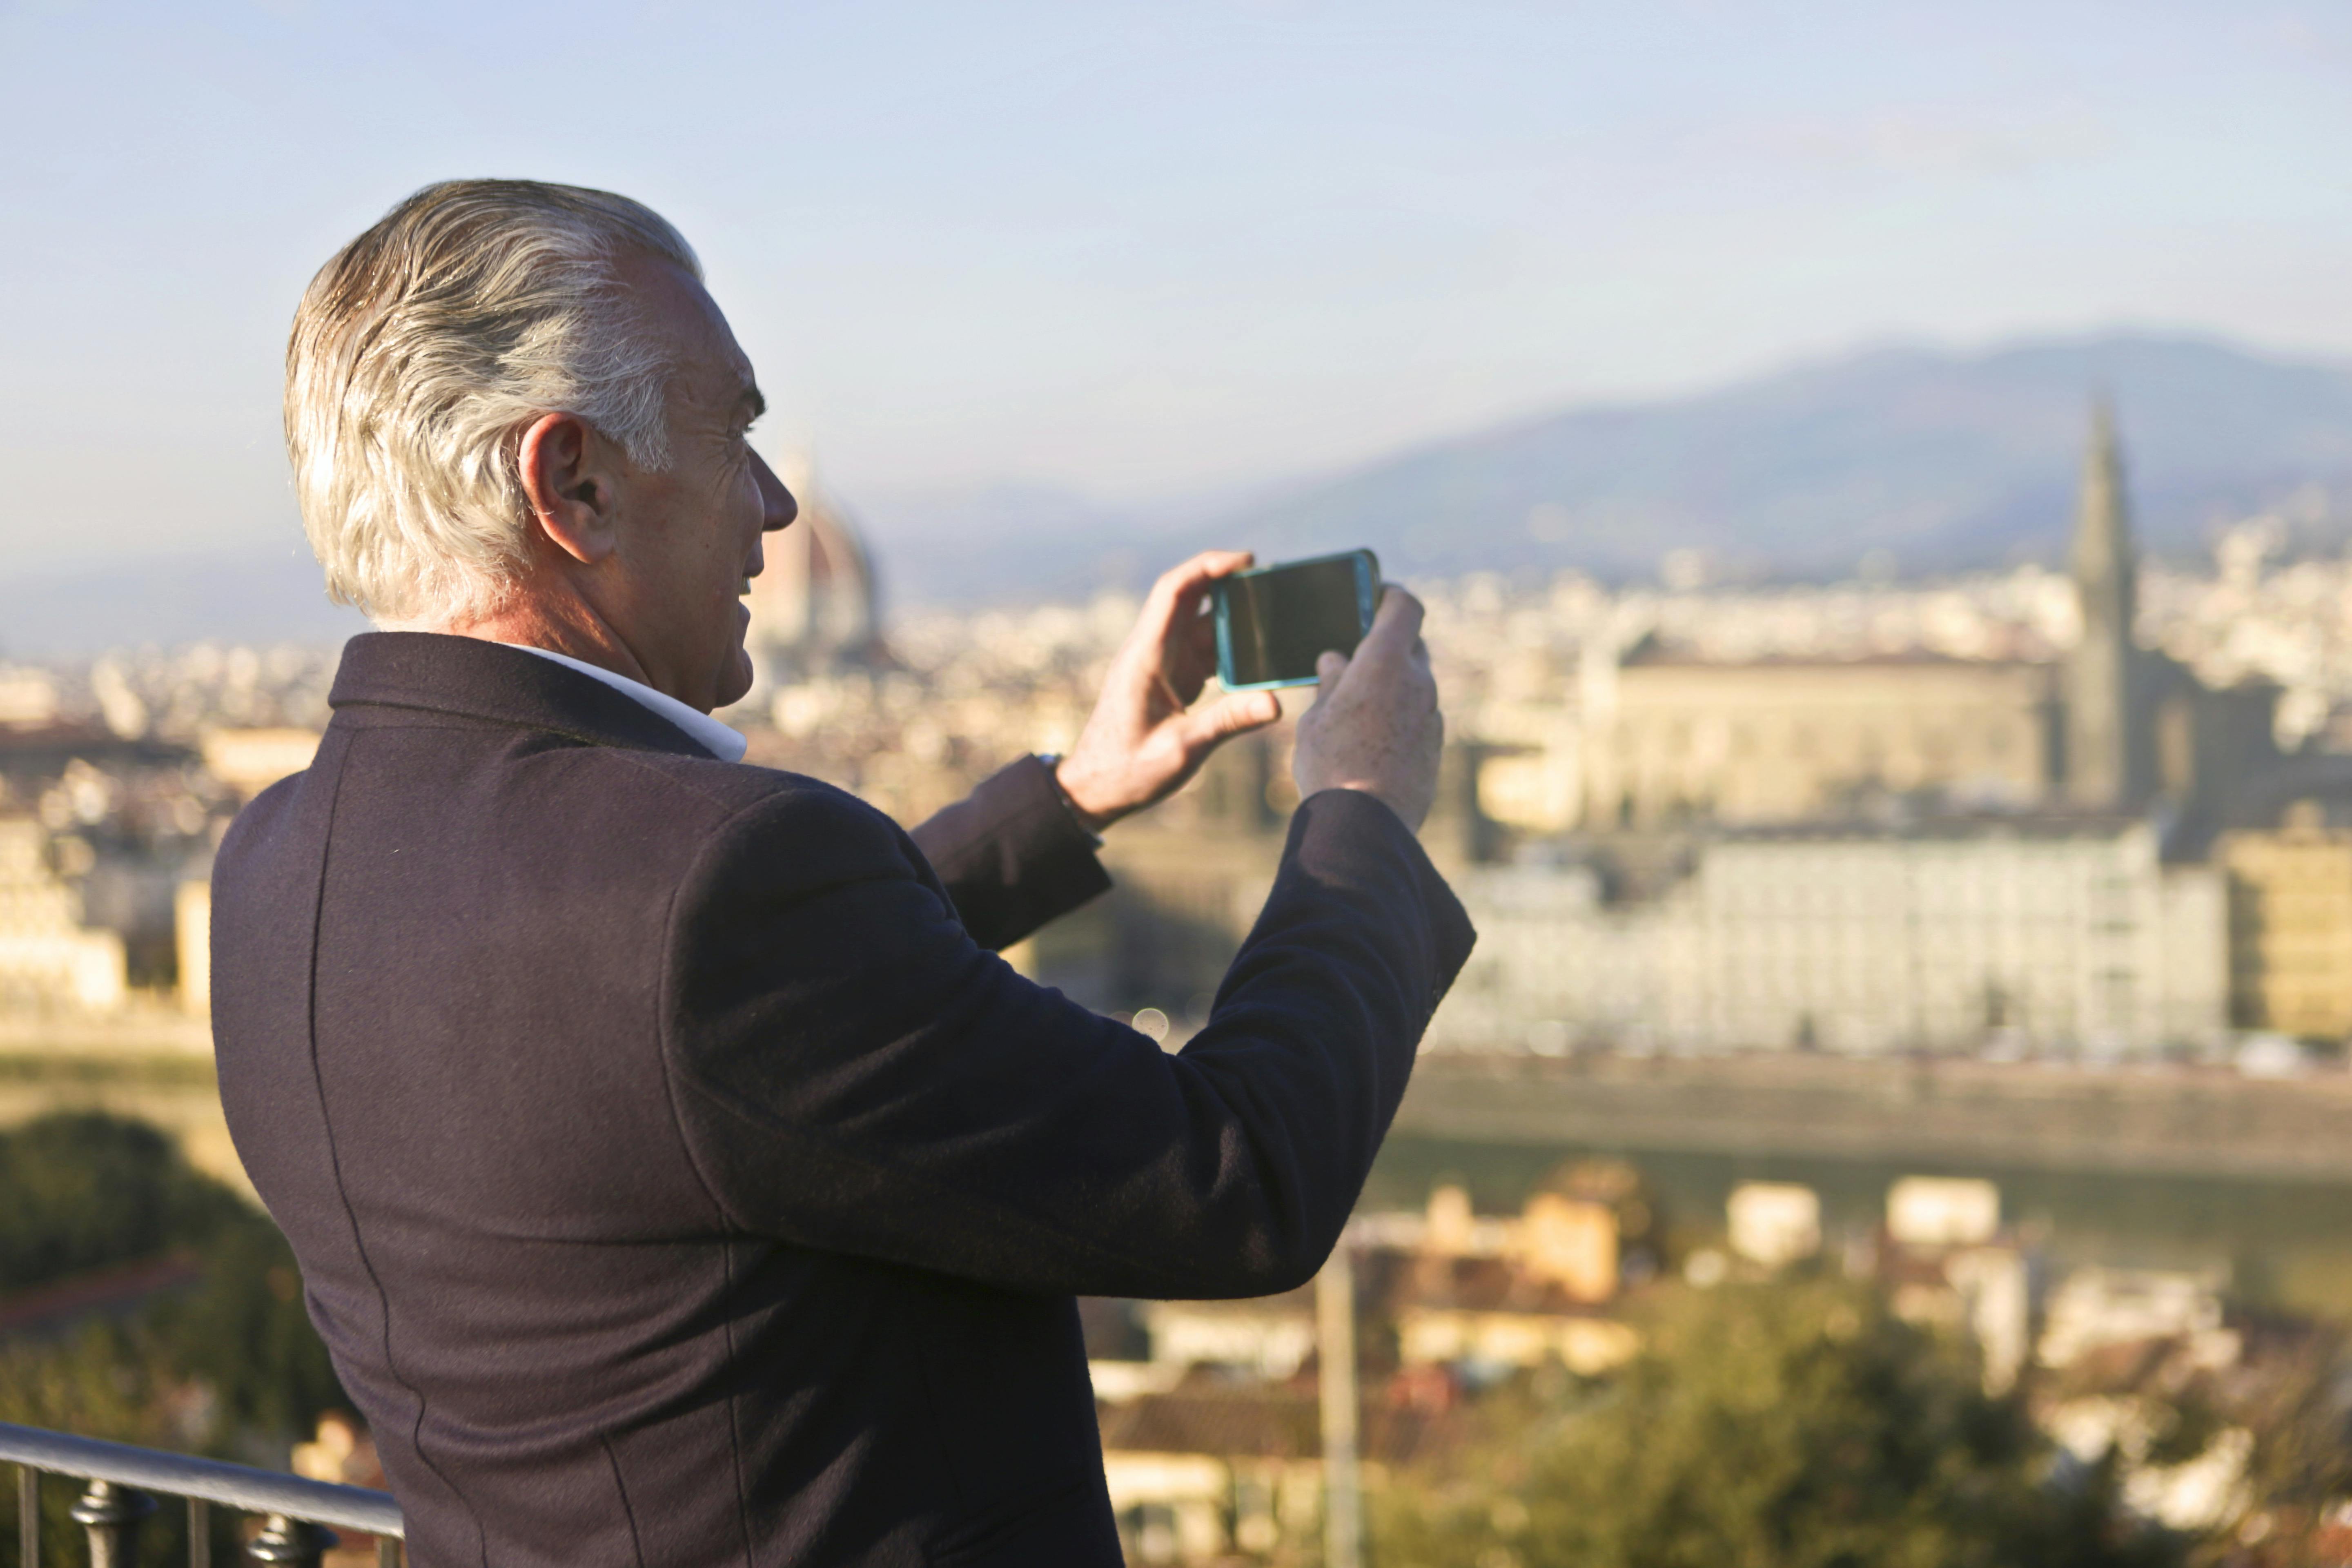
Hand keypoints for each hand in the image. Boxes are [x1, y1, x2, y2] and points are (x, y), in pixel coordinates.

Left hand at [1053, 551, 1284, 829]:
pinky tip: (1257, 655)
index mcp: (1146, 656)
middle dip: (1229, 584)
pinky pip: (1203, 650)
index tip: (1248, 560)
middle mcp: (1152, 651)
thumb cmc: (1127, 770)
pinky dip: (1230, 648)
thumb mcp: (1181, 750)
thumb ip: (1227, 722)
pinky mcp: (1170, 679)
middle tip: (1273, 583)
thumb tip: (1275, 703)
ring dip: (1234, 620)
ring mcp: (1161, 664)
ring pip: (1200, 625)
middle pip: (1190, 599)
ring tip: (1275, 617)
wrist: (1095, 788)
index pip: (1174, 591)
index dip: (1209, 566)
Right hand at [1292, 585, 1442, 830]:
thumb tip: (1335, 660)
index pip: (1405, 606)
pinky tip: (1372, 736)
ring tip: (1358, 704)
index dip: (1391, 596)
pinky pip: (1419, 715)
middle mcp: (1417, 682)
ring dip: (1393, 684)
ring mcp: (1432, 714)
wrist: (1366, 825)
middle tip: (1356, 657)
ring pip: (1415, 683)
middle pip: (1411, 645)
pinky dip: (1401, 713)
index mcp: (1385, 661)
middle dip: (1387, 646)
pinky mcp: (1435, 744)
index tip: (1375, 596)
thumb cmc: (1331, 765)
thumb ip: (1330, 682)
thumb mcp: (1316, 717)